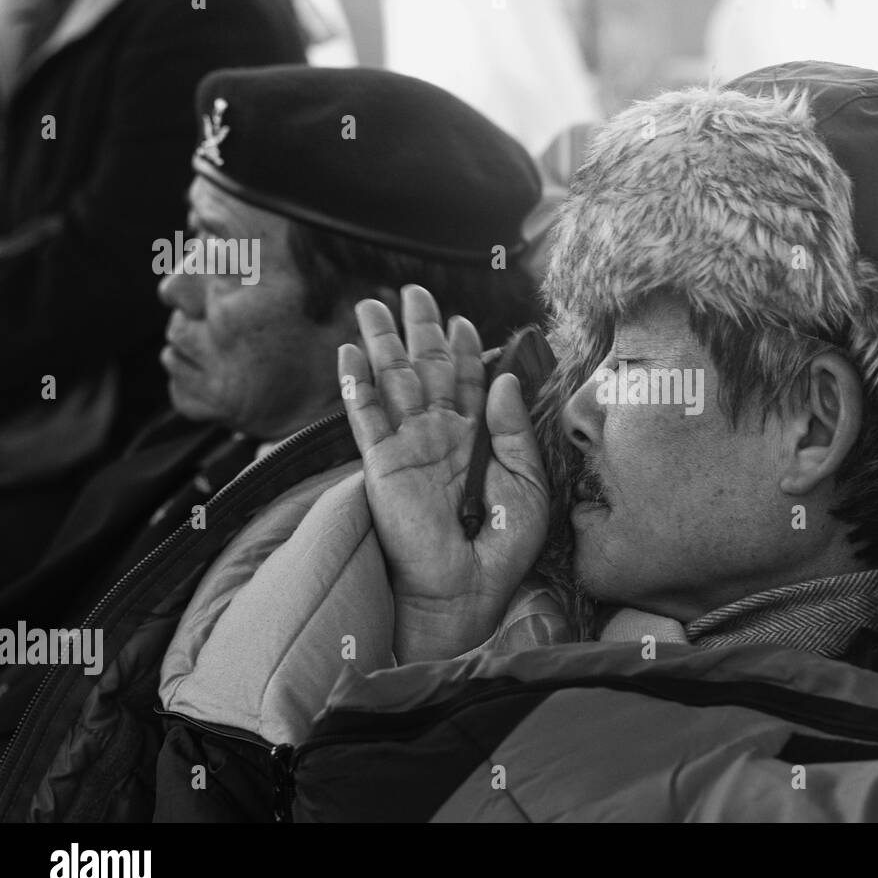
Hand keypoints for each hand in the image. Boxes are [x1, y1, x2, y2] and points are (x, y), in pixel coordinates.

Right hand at [339, 285, 548, 661]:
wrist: (468, 587)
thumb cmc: (503, 543)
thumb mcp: (528, 481)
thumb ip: (514, 429)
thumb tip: (503, 378)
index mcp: (476, 438)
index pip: (465, 380)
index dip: (463, 348)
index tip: (462, 319)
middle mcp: (439, 435)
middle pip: (425, 369)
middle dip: (418, 329)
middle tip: (412, 291)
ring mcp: (408, 447)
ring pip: (391, 382)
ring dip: (381, 343)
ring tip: (369, 306)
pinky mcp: (382, 464)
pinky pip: (366, 417)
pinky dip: (356, 384)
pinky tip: (348, 354)